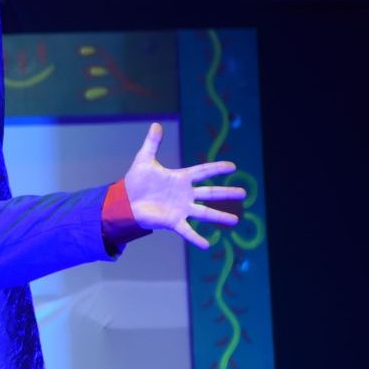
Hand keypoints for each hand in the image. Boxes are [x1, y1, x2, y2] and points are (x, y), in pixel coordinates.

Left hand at [122, 123, 244, 248]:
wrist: (124, 200)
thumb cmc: (136, 181)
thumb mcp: (144, 159)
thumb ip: (152, 143)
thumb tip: (156, 124)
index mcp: (180, 178)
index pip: (203, 171)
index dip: (217, 168)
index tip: (233, 166)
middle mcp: (185, 194)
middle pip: (210, 193)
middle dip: (227, 193)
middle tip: (244, 193)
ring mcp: (181, 208)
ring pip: (204, 213)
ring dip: (220, 217)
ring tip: (236, 221)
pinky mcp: (172, 221)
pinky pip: (187, 230)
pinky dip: (196, 237)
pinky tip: (207, 244)